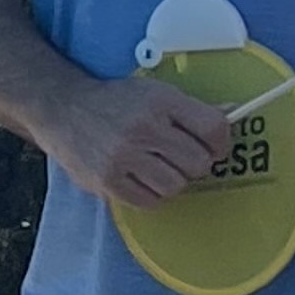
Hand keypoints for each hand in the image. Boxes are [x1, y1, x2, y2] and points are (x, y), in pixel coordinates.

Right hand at [46, 74, 242, 208]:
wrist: (60, 107)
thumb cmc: (113, 101)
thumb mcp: (153, 93)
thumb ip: (191, 109)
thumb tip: (233, 112)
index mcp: (159, 101)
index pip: (213, 128)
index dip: (221, 142)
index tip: (213, 145)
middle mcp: (142, 128)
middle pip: (198, 163)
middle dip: (194, 163)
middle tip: (178, 156)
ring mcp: (123, 157)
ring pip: (175, 186)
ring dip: (170, 179)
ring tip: (154, 166)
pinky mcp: (107, 181)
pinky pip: (150, 201)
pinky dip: (150, 193)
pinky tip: (138, 176)